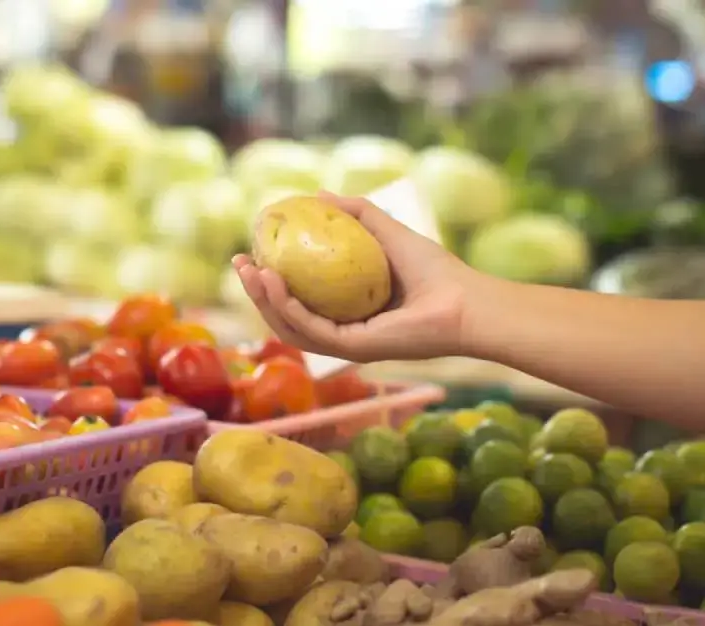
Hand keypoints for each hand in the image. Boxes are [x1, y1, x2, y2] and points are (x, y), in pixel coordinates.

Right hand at [234, 192, 476, 362]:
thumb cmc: (435, 269)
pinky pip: (312, 328)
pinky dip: (288, 307)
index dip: (269, 280)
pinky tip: (274, 281)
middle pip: (286, 317)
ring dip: (264, 302)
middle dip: (256, 293)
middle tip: (239, 263)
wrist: (465, 300)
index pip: (297, 300)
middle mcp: (343, 331)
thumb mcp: (386, 230)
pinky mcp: (354, 349)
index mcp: (346, 311)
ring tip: (249, 272)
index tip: (251, 252)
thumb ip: (355, 213)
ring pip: (291, 328)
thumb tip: (316, 195)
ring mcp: (347, 344)